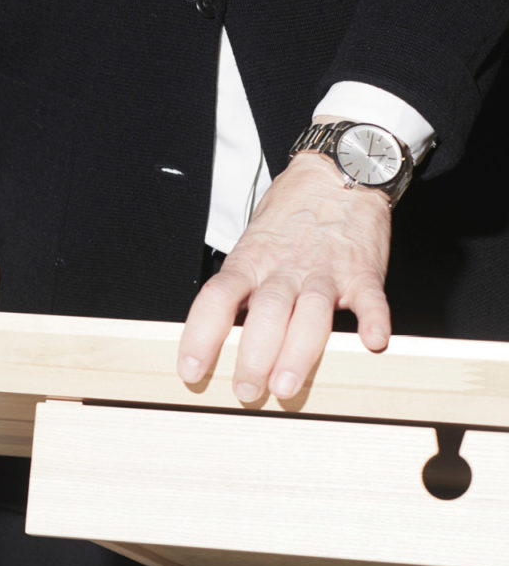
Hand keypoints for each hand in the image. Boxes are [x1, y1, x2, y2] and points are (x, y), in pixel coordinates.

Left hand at [178, 151, 391, 401]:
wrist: (336, 174)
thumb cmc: (288, 221)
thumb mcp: (250, 248)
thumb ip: (238, 291)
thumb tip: (211, 344)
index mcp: (249, 264)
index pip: (216, 299)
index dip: (200, 336)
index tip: (191, 371)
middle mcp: (284, 269)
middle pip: (266, 313)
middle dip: (253, 356)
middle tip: (245, 392)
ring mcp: (325, 271)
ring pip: (311, 312)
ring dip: (298, 351)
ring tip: (287, 385)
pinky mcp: (363, 273)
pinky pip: (371, 299)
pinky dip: (373, 321)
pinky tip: (372, 343)